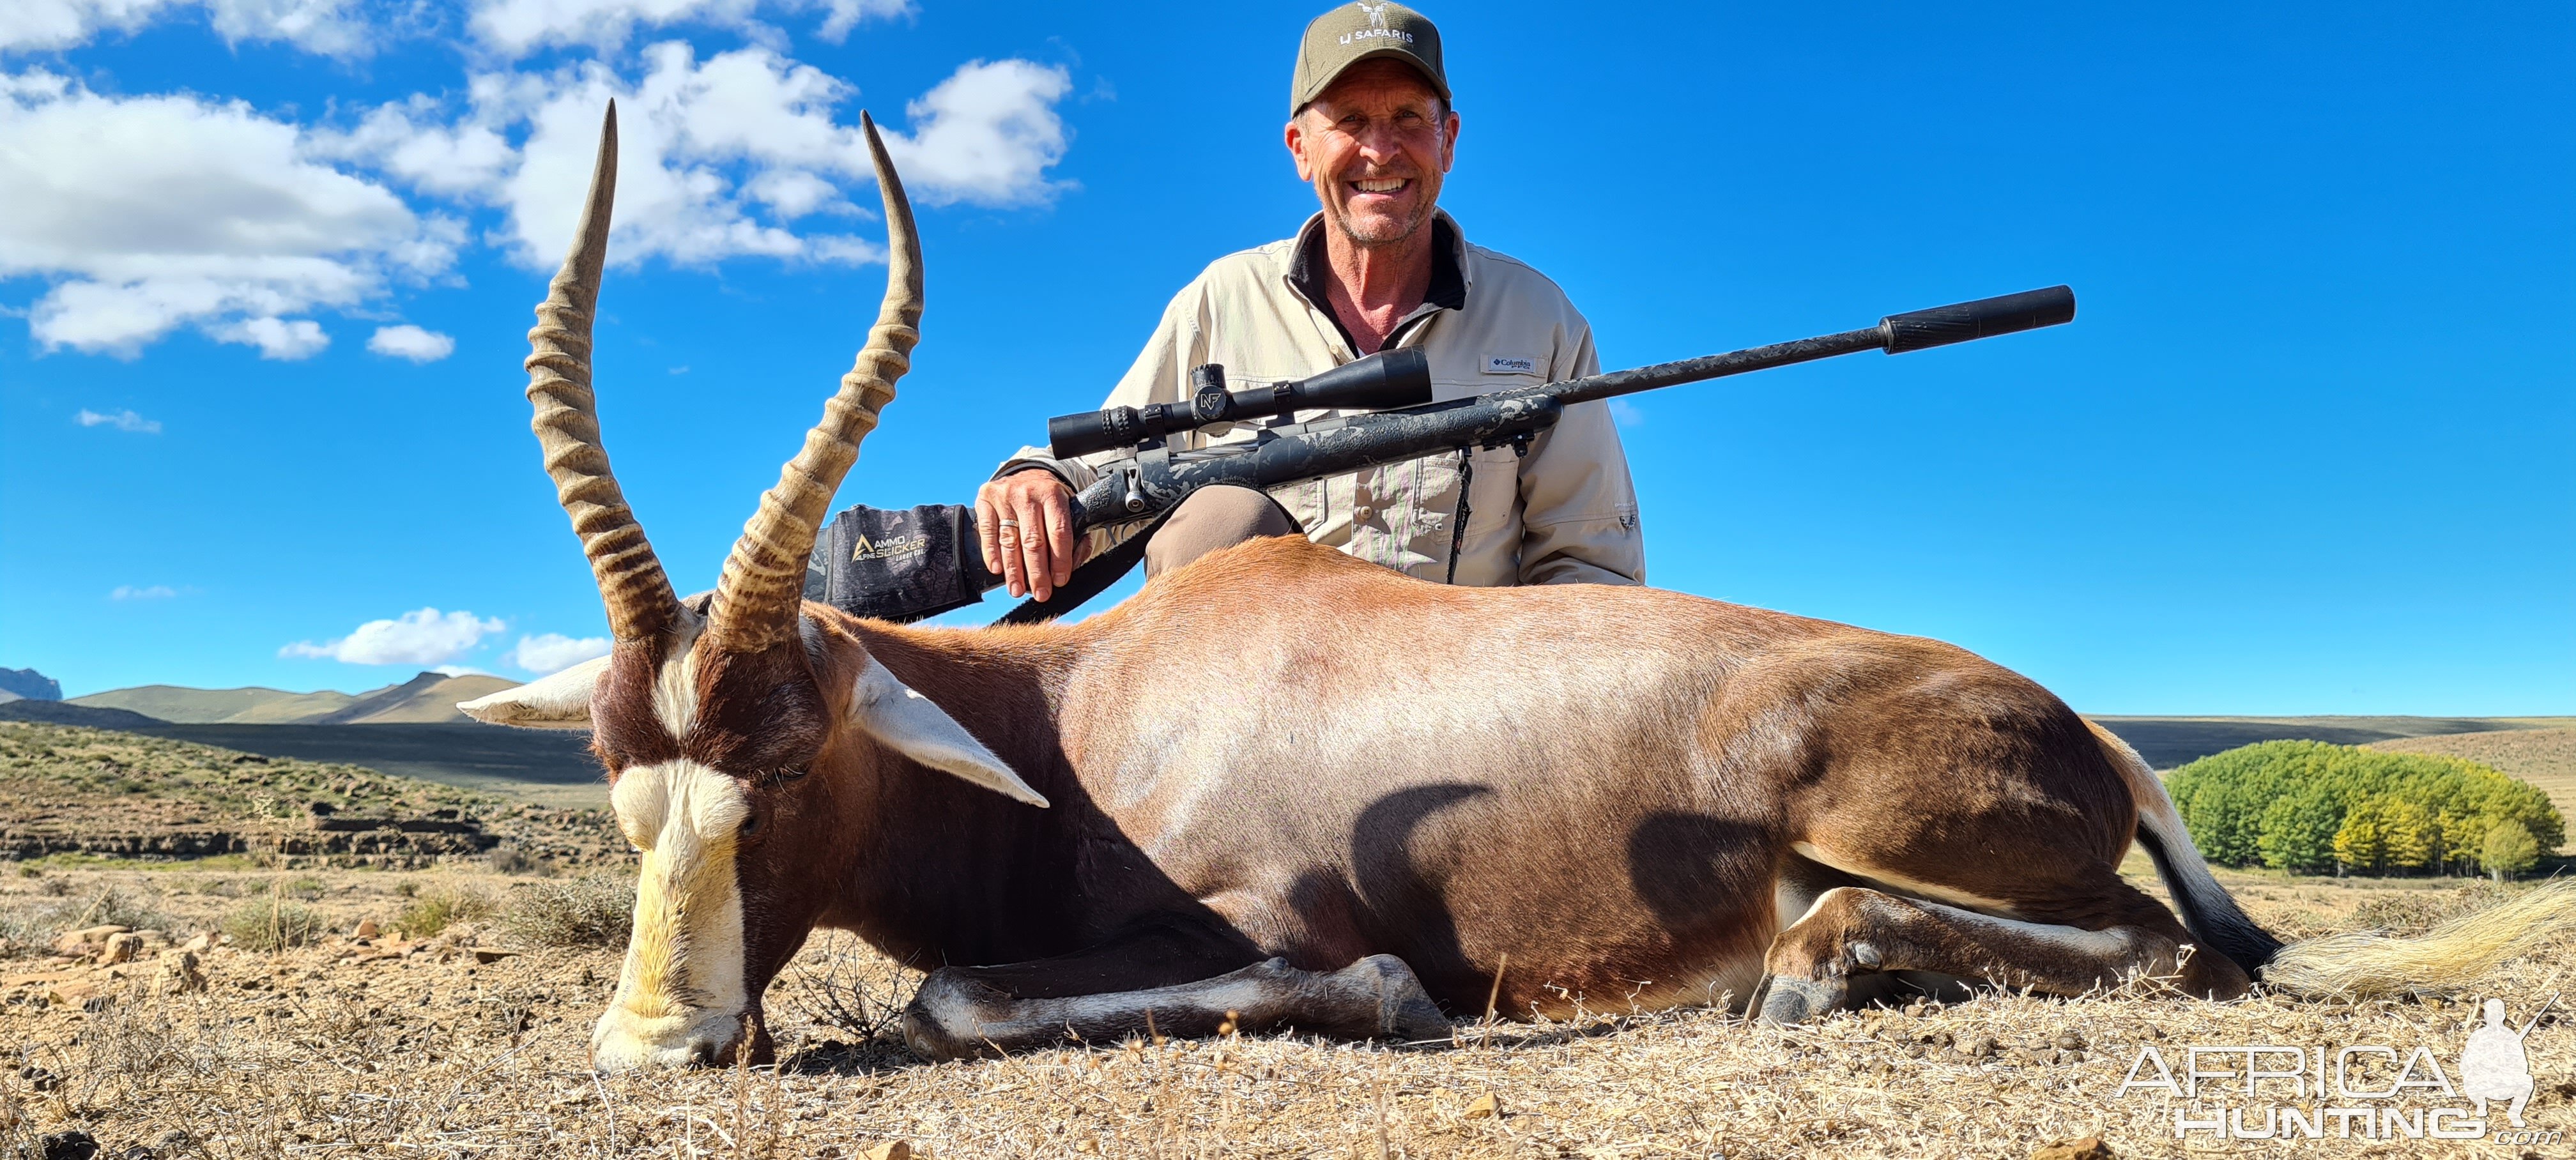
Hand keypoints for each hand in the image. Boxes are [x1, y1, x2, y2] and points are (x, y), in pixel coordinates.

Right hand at [974, 469, 1086, 600]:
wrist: (1026, 474)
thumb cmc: (1049, 499)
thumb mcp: (1069, 508)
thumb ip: (1076, 535)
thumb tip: (1073, 564)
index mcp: (1053, 495)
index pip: (1059, 532)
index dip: (1060, 560)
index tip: (1060, 580)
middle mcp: (1028, 494)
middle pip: (1033, 540)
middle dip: (1037, 572)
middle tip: (1041, 593)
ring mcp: (1005, 496)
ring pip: (1009, 540)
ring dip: (1013, 570)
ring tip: (1017, 590)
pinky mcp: (986, 499)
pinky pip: (988, 531)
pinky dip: (991, 553)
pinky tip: (997, 570)